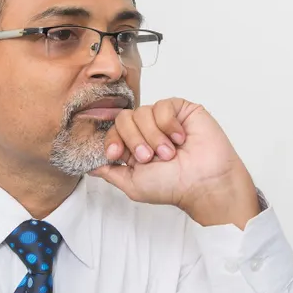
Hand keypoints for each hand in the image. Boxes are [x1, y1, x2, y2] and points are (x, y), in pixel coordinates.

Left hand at [92, 97, 259, 228]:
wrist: (203, 183)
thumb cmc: (173, 186)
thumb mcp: (132, 184)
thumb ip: (109, 172)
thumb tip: (89, 165)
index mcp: (135, 146)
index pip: (113, 130)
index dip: (112, 140)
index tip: (117, 155)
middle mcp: (148, 130)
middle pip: (124, 118)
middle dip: (134, 140)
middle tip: (150, 157)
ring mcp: (164, 119)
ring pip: (142, 112)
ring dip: (154, 137)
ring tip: (170, 153)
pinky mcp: (181, 110)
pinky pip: (163, 106)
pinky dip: (169, 125)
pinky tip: (181, 139)